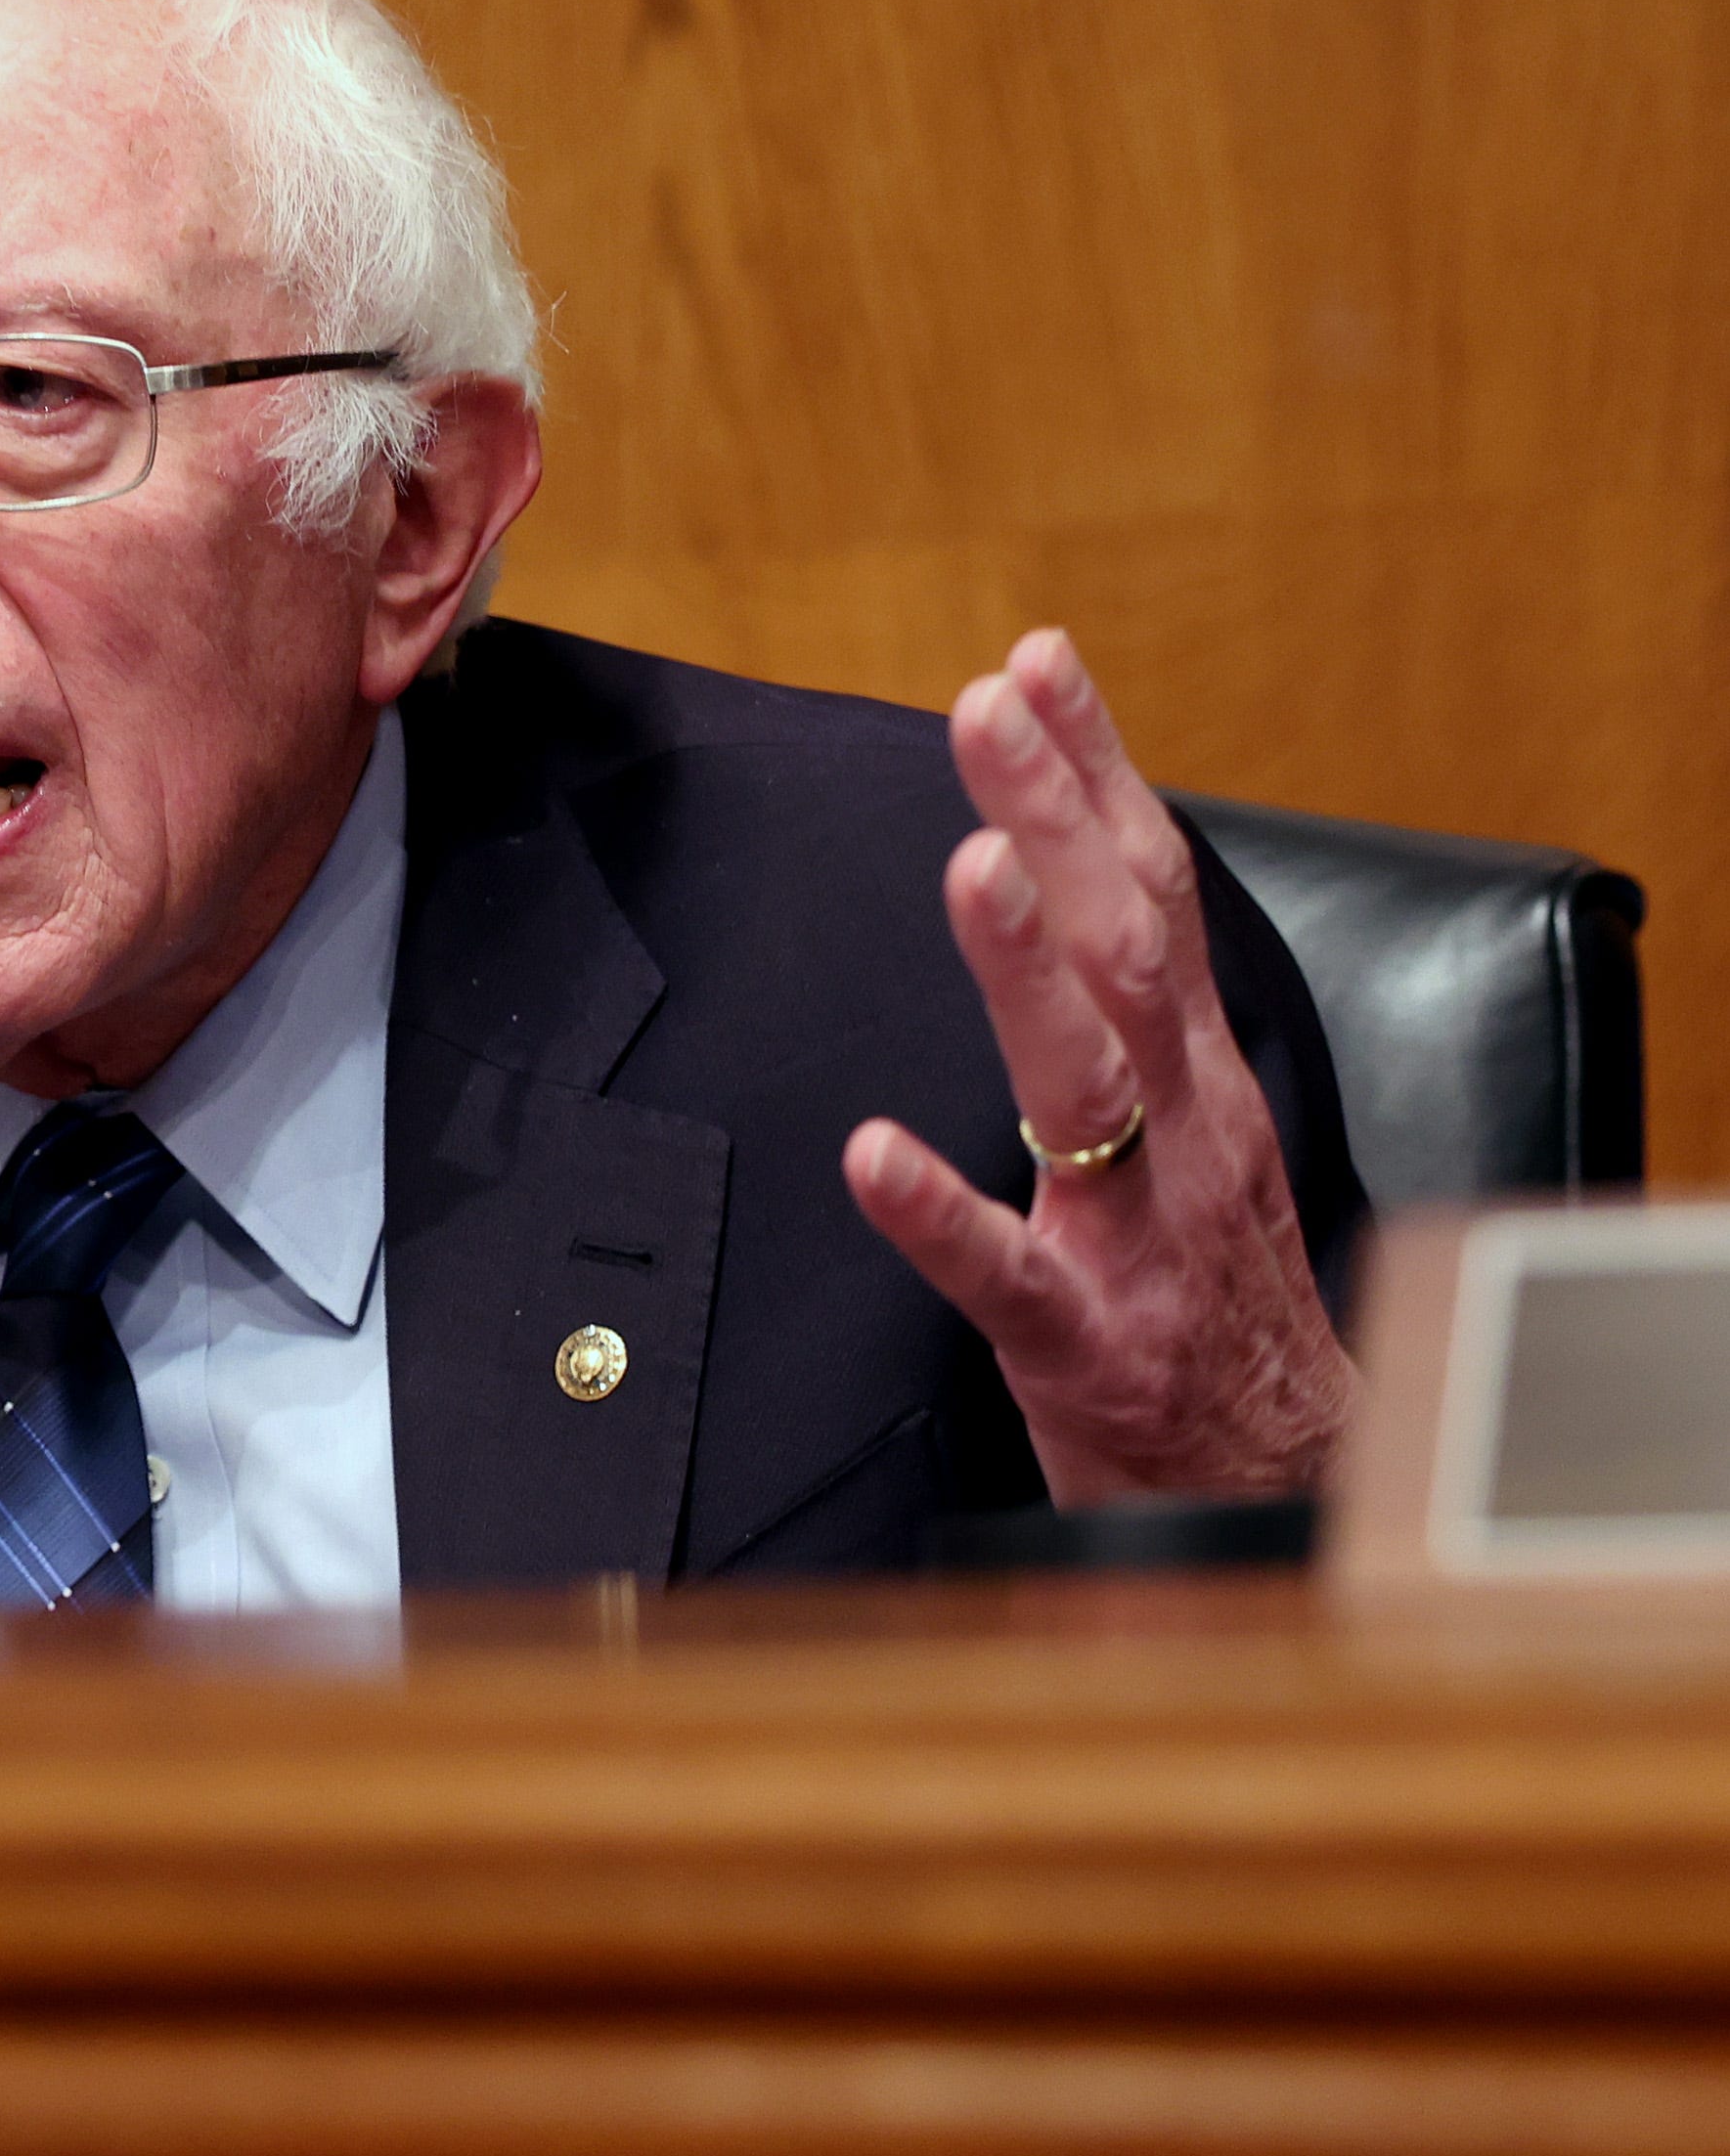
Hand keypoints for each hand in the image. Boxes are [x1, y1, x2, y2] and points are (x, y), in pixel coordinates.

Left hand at [842, 629, 1353, 1500]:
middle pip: (1127, 949)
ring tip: (972, 868)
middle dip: (1057, 818)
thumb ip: (1134, 1015)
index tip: (1040, 664)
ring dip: (1026, 969)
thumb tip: (1068, 870)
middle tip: (989, 703)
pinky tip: (873, 1156)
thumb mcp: (1193, 1130)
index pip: (1158, 891)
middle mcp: (1187, 1135)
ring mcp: (1138, 1239)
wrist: (1282, 1492)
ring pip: (1085, 1086)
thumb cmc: (1210, 1300)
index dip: (1100, 772)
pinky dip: (937, 1211)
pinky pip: (1005, 1273)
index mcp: (1200, 1076)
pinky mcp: (1084, 1347)